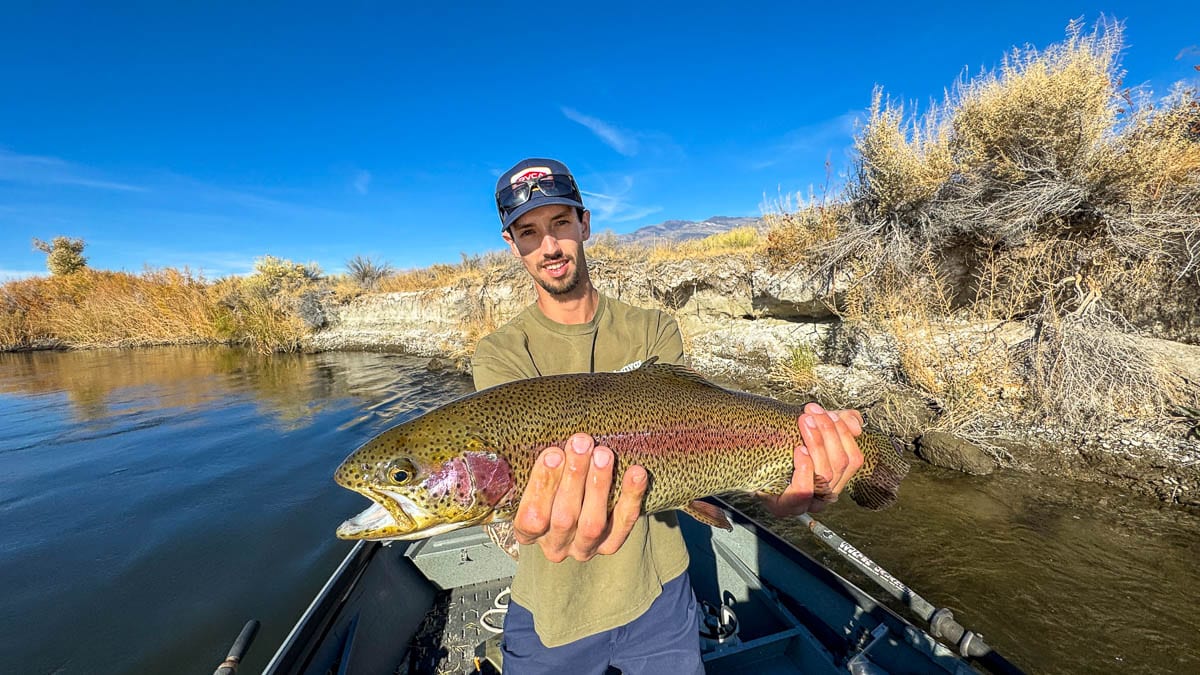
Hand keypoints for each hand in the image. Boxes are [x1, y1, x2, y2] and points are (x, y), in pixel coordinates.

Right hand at [512, 433, 648, 562]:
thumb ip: (538, 467)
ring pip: (592, 524)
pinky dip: (631, 496)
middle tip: (581, 444)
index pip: (532, 517)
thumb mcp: (535, 478)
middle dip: (574, 477)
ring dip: (598, 485)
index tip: (553, 454)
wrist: (578, 503)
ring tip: (603, 454)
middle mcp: (555, 546)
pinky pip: (623, 523)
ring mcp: (584, 548)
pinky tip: (636, 472)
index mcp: (527, 532)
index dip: (542, 486)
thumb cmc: (551, 484)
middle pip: (564, 517)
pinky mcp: (610, 545)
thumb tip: (539, 442)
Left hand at [759, 403, 864, 516]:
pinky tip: (798, 450)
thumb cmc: (783, 447)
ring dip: (817, 444)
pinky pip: (803, 491)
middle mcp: (824, 494)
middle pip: (840, 464)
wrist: (749, 461)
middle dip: (827, 433)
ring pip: (825, 475)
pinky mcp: (785, 507)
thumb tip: (857, 425)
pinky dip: (804, 469)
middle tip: (810, 414)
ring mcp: (806, 503)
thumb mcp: (814, 430)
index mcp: (836, 478)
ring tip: (804, 423)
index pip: (853, 459)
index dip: (844, 434)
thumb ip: (839, 424)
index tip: (827, 413)